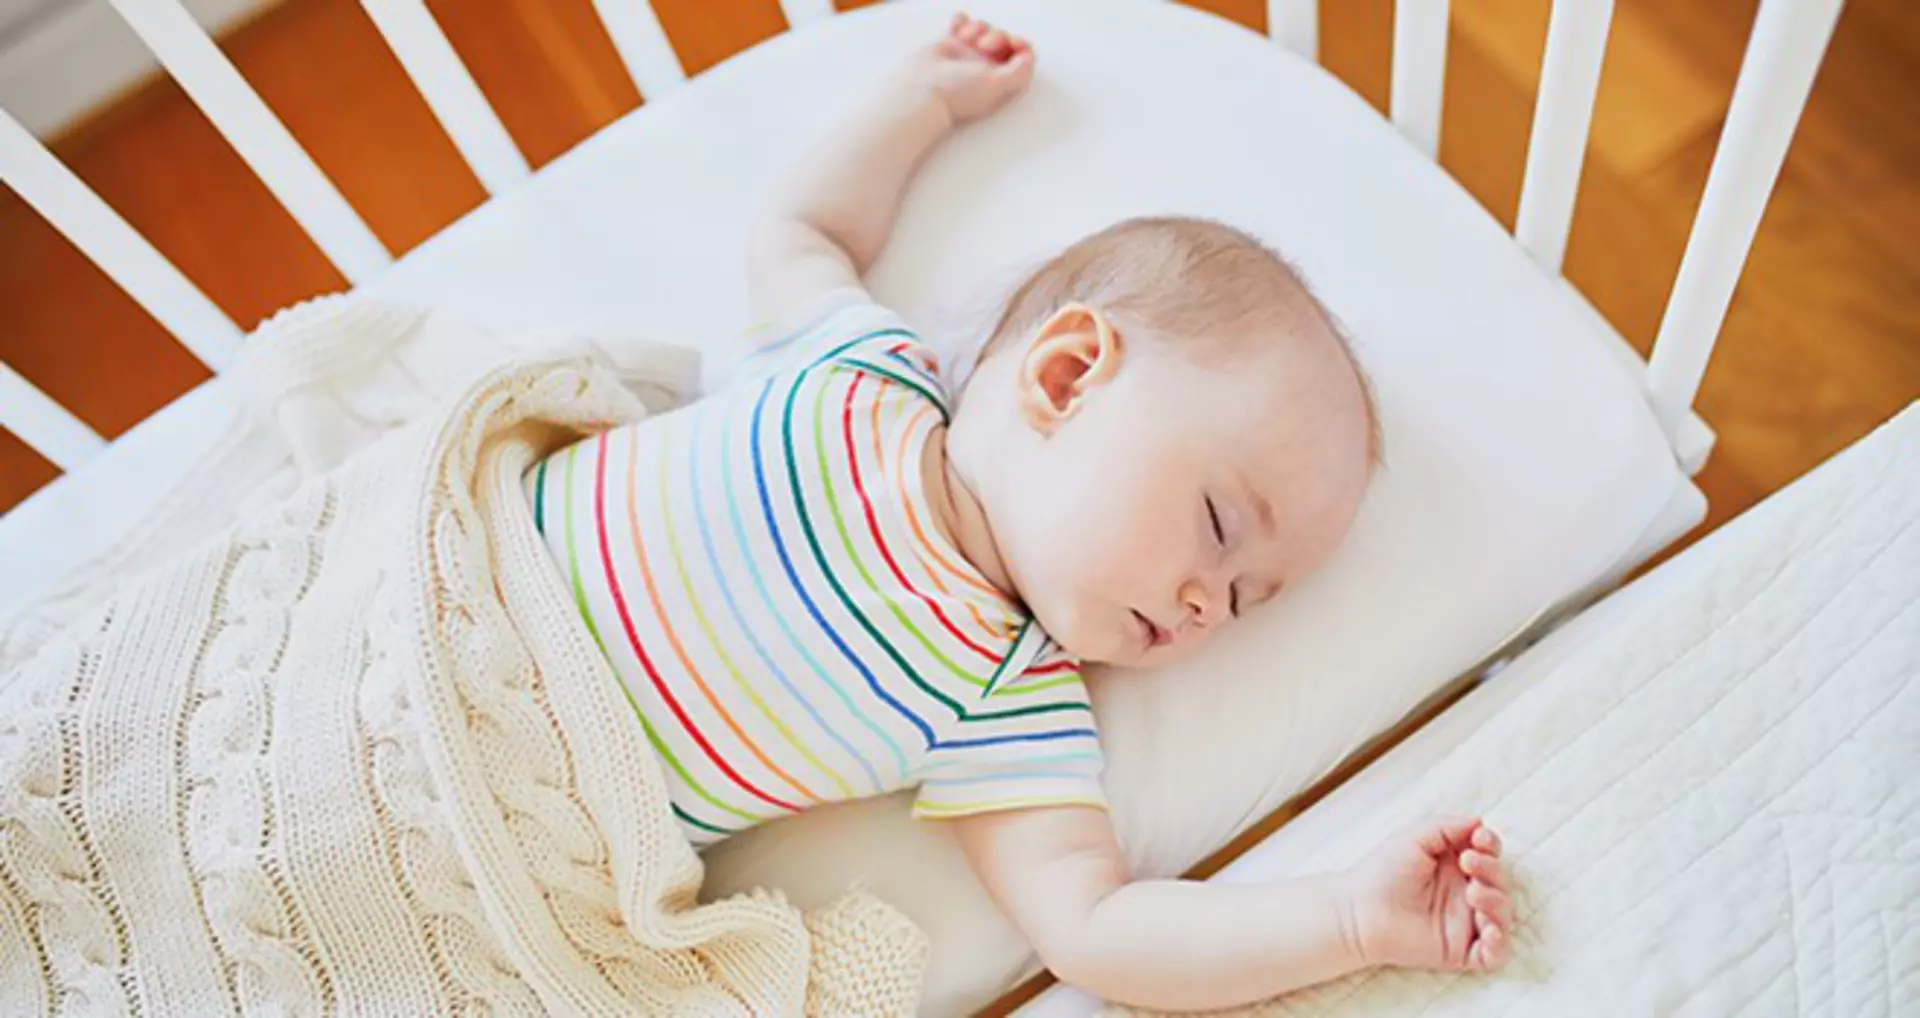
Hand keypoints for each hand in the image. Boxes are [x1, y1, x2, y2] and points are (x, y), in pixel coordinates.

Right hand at [912, 13, 1035, 125]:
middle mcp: (985, 67)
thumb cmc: (957, 94)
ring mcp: (966, 55)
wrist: (921, 91)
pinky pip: (961, 23)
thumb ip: (1020, 73)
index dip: (1021, 45)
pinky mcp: (949, 44)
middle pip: (1003, 38)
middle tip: (983, 45)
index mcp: (1000, 79)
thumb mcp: (997, 86)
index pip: (1021, 56)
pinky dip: (961, 21)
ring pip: (983, 28)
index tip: (1013, 42)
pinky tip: (955, 29)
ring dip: (978, 27)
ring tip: (965, 38)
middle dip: (997, 35)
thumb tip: (1028, 56)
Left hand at [1343, 816, 1514, 972]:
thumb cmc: (1382, 872)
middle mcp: (1464, 892)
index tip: (1480, 840)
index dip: (1491, 845)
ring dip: (1498, 902)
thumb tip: (1481, 822)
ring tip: (1474, 894)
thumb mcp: (1414, 838)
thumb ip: (1448, 826)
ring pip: (1503, 915)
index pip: (1489, 854)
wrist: (1359, 911)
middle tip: (1468, 863)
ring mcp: (1464, 922)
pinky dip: (1500, 944)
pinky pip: (1495, 954)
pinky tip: (1489, 931)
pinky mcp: (1461, 951)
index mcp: (1455, 864)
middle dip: (1492, 870)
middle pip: (1500, 881)